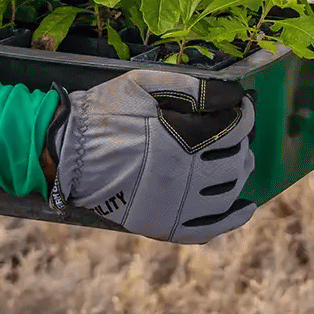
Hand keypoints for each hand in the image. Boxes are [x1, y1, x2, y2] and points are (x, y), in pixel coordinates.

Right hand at [42, 71, 256, 242]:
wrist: (69, 153)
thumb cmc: (105, 113)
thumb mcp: (144, 85)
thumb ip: (189, 87)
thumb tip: (231, 94)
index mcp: (184, 139)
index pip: (234, 128)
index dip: (244, 115)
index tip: (241, 107)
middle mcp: (187, 174)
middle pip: (235, 161)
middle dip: (242, 144)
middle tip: (237, 134)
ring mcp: (177, 204)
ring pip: (227, 192)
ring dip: (240, 175)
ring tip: (239, 162)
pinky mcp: (164, 224)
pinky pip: (207, 228)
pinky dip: (231, 219)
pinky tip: (244, 208)